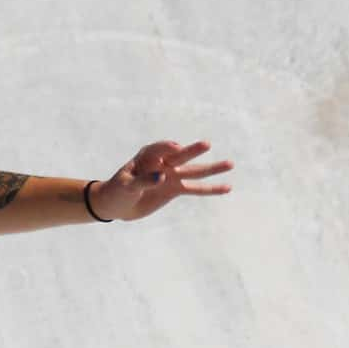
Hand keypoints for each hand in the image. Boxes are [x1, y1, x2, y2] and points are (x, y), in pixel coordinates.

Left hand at [91, 141, 231, 221]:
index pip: (158, 148)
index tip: (175, 147)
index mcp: (146, 156)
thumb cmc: (117, 190)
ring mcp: (171, 175)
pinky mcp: (175, 189)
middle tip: (206, 144)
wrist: (117, 204)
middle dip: (192, 151)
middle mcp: (162, 163)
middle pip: (180, 157)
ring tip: (231, 164)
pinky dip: (211, 189)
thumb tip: (162, 176)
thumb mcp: (126, 185)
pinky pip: (196, 189)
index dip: (166, 147)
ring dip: (211, 169)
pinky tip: (227, 187)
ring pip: (194, 172)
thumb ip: (143, 181)